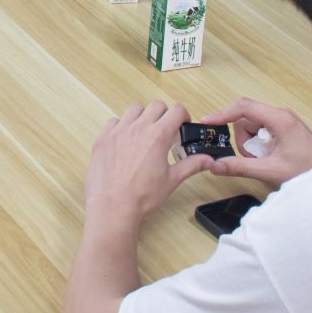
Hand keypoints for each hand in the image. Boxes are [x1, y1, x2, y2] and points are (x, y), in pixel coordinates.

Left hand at [84, 102, 215, 228]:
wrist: (113, 207)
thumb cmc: (142, 196)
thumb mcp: (172, 180)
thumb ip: (192, 165)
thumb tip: (208, 160)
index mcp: (158, 136)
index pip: (177, 110)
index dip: (183, 116)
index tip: (182, 125)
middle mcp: (138, 128)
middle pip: (156, 106)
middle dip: (164, 114)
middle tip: (165, 130)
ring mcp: (118, 131)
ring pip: (134, 109)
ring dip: (143, 116)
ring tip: (144, 133)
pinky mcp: (103, 139)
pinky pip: (114, 121)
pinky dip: (122, 126)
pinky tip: (125, 141)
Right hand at [199, 97, 311, 187]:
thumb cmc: (309, 170)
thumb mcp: (270, 170)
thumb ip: (240, 167)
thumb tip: (216, 164)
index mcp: (279, 119)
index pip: (243, 107)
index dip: (222, 114)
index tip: (207, 122)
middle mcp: (280, 115)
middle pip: (245, 119)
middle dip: (244, 141)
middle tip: (256, 158)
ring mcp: (282, 121)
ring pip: (251, 127)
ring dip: (251, 146)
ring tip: (266, 160)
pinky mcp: (283, 128)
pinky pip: (260, 133)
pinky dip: (258, 146)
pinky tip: (270, 158)